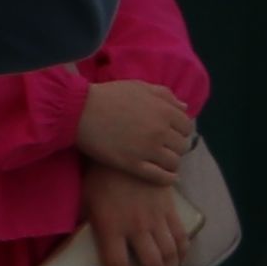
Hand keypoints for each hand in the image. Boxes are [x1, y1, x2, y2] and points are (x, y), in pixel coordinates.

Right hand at [72, 79, 200, 185]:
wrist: (79, 111)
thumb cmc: (109, 96)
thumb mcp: (140, 87)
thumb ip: (165, 95)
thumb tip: (184, 107)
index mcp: (164, 111)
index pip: (187, 126)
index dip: (180, 130)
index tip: (172, 133)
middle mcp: (160, 131)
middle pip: (182, 145)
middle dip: (176, 146)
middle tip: (167, 147)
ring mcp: (147, 149)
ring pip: (174, 162)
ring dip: (171, 162)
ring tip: (164, 161)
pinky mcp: (133, 165)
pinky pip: (160, 177)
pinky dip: (168, 178)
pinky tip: (167, 177)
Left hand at [76, 159, 202, 265]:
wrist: (127, 147)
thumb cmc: (99, 176)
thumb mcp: (85, 202)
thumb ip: (90, 225)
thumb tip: (84, 246)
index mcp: (110, 227)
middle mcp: (135, 227)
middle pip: (151, 264)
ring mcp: (156, 217)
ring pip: (170, 252)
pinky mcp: (170, 206)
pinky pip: (181, 234)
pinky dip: (183, 250)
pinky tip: (180, 256)